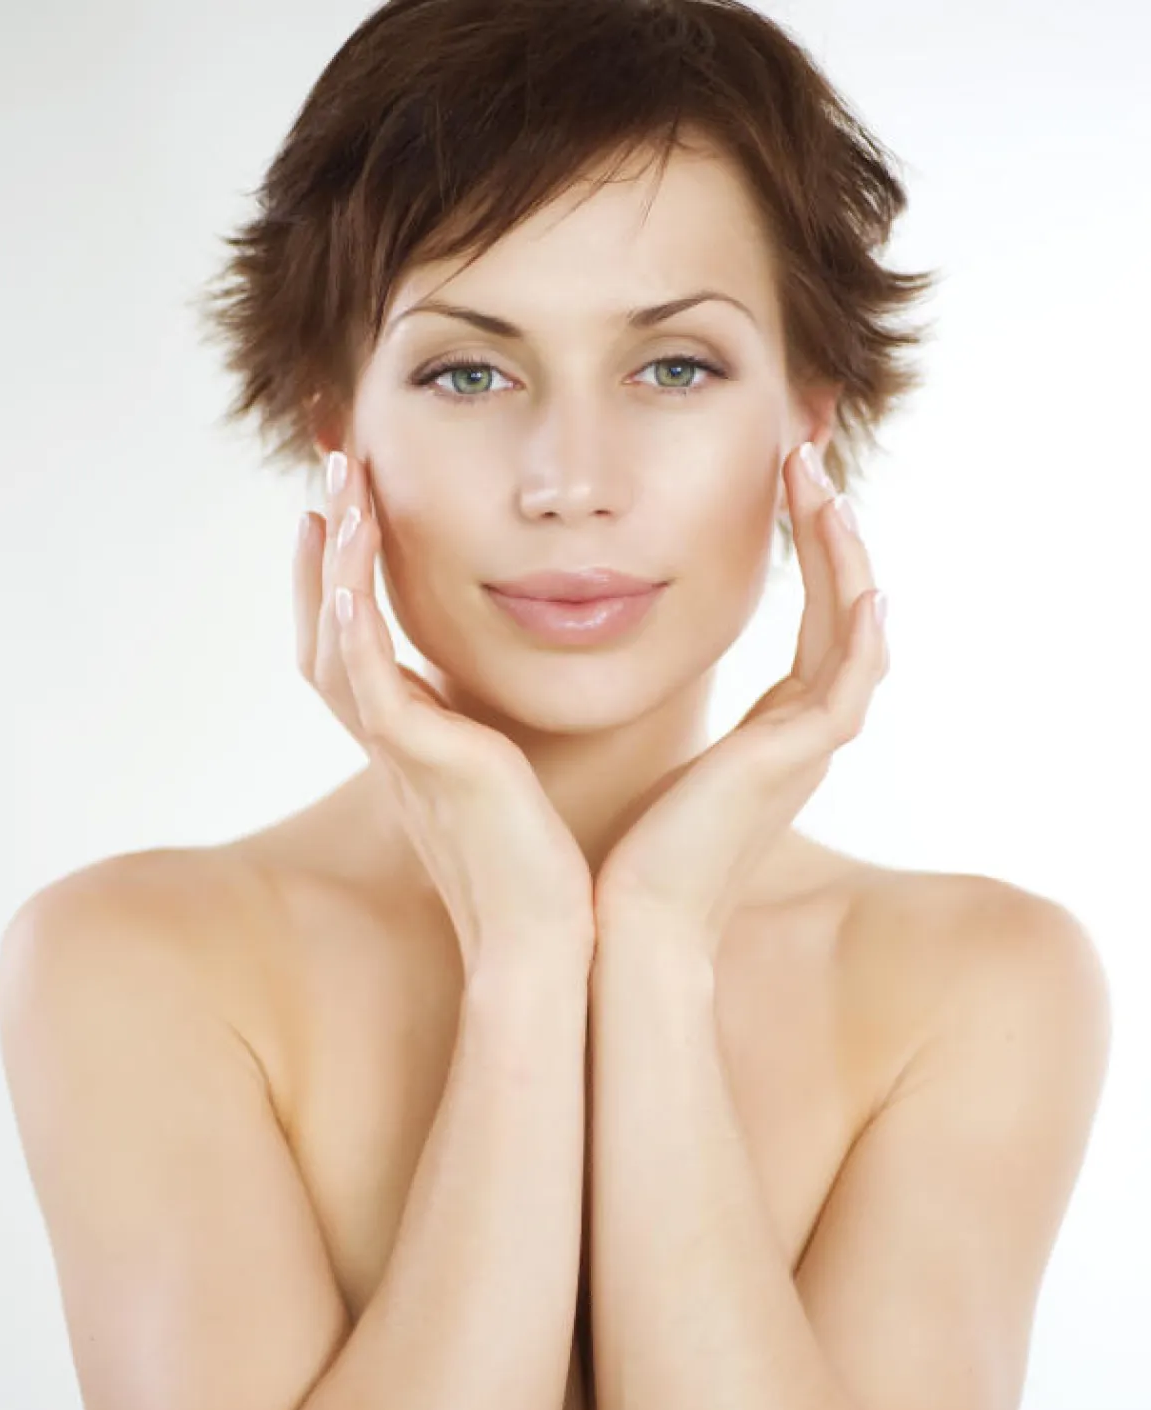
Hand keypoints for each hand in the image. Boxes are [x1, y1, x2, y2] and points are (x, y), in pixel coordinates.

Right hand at [294, 451, 595, 973]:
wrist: (547, 940)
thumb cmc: (541, 869)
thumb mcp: (511, 781)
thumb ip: (495, 737)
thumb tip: (511, 705)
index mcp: (410, 745)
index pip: (351, 649)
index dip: (337, 582)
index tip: (344, 515)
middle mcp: (390, 744)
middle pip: (324, 632)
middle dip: (325, 551)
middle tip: (333, 471)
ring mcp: (398, 754)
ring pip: (336, 644)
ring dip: (335, 563)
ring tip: (342, 487)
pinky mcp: (424, 764)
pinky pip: (368, 682)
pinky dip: (352, 627)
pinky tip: (348, 573)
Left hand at [592, 442, 888, 958]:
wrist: (626, 918)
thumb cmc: (622, 844)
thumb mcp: (637, 746)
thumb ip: (639, 696)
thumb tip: (586, 642)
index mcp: (770, 732)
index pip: (811, 623)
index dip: (807, 552)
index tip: (783, 482)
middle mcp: (801, 735)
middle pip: (844, 611)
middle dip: (830, 530)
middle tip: (808, 453)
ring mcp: (808, 748)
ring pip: (856, 630)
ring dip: (844, 553)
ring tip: (819, 482)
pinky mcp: (799, 759)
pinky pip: (849, 678)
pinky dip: (861, 624)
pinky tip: (855, 569)